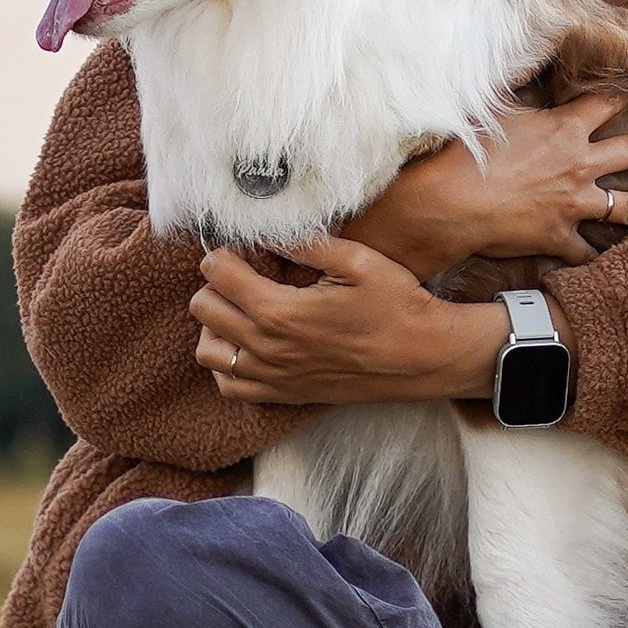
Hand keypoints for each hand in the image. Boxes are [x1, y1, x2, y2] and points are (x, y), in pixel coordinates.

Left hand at [192, 236, 511, 404]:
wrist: (423, 356)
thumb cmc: (396, 305)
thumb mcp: (357, 260)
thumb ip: (306, 244)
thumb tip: (267, 232)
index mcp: (279, 311)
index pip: (216, 273)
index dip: (224, 252)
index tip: (245, 249)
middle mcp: (267, 348)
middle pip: (203, 308)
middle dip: (216, 283)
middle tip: (243, 273)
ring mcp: (274, 376)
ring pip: (208, 350)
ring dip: (215, 324)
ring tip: (241, 308)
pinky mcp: (285, 394)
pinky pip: (230, 385)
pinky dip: (228, 363)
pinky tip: (249, 344)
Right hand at [345, 93, 627, 276]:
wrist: (449, 202)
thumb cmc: (465, 152)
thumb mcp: (491, 109)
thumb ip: (514, 89)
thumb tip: (516, 61)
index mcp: (565, 129)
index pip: (607, 103)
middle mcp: (579, 165)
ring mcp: (574, 205)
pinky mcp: (559, 238)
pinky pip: (586, 252)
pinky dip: (598, 257)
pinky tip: (616, 264)